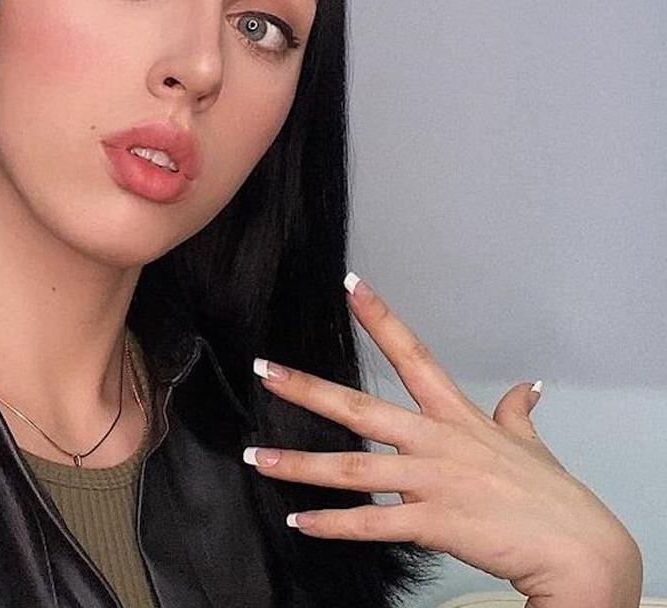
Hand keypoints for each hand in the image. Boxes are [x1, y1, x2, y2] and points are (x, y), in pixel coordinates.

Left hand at [244, 273, 642, 606]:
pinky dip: (331, 524)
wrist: (578, 550)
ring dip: (298, 464)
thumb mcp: (530, 445)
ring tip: (256, 457)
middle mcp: (436, 442)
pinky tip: (299, 521)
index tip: (350, 284)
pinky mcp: (432, 521)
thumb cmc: (552, 498)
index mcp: (456, 416)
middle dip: (307, 389)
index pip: (414, 354)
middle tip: (264, 371)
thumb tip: (526, 387)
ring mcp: (431, 481)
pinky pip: (370, 523)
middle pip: (360, 408)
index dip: (381, 318)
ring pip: (351, 469)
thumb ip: (516, 414)